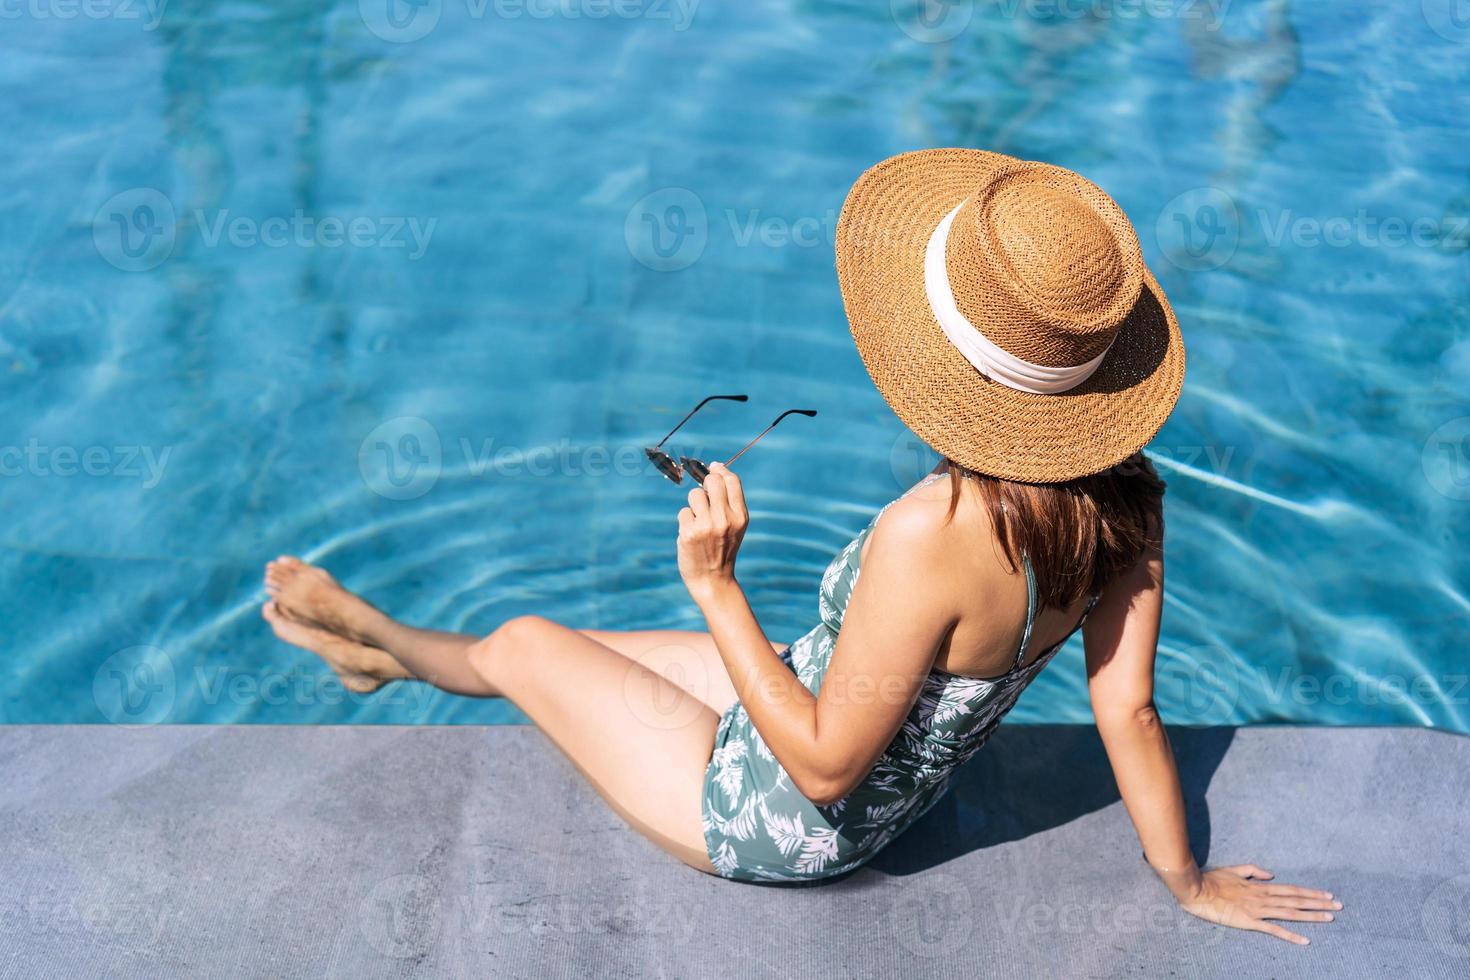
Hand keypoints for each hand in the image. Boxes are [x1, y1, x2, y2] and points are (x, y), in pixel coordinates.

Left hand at [676, 463, 747, 599]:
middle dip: (705, 484)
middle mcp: (725, 519)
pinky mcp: (689, 533)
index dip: (720, 470)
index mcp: (741, 516)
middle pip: (712, 481)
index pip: (731, 481)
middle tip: (705, 498)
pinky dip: (685, 521)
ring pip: (694, 495)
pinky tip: (691, 534)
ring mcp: (706, 526)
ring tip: (699, 522)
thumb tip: (715, 468)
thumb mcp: (735, 525)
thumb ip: (729, 500)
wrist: (712, 580)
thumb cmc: (722, 548)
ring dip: (694, 505)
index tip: (713, 468)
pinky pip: (683, 512)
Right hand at [1169, 863, 1340, 945]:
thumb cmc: (1212, 880)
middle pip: (1296, 900)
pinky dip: (1290, 935)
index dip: (1311, 892)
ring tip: (1329, 918)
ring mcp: (1257, 910)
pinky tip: (1305, 941)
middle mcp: (1263, 897)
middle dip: (1319, 903)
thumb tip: (1271, 875)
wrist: (1196, 890)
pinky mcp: (1249, 922)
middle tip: (1339, 906)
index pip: (1291, 889)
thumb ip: (1253, 871)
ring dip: (1311, 916)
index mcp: (1260, 886)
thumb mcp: (1234, 869)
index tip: (1328, 895)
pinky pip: (1273, 930)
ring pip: (1290, 913)